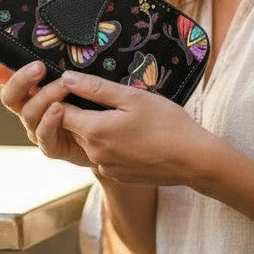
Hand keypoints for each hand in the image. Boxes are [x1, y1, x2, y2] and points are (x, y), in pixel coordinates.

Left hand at [19, 69, 211, 184]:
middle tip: (109, 99)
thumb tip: (66, 78)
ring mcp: (105, 167)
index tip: (78, 87)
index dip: (64, 97)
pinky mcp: (117, 176)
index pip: (59, 112)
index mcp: (95, 130)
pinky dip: (110, 145)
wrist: (193, 160)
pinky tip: (133, 136)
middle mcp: (94, 153)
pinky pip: (103, 156)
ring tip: (124, 117)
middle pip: (73, 128)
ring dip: (97, 129)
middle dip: (81, 112)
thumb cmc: (167, 123)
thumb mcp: (133, 97)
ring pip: (88, 142)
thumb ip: (96, 88)